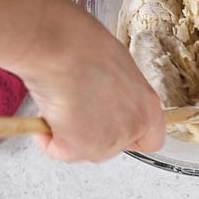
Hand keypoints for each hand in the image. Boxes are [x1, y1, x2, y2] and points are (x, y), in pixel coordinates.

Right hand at [13, 0, 164, 161]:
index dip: (130, 137)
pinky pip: (58, 150)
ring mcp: (110, 140)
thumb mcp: (119, 71)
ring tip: (64, 102)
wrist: (63, 48)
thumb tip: (108, 104)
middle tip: (78, 108)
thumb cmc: (86, 48)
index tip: (113, 128)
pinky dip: (47, 136)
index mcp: (149, 106)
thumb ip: (122, 96)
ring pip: (85, 150)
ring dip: (68, 133)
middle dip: (93, 134)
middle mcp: (135, 126)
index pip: (151, 140)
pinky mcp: (81, 147)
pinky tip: (50, 110)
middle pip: (114, 147)